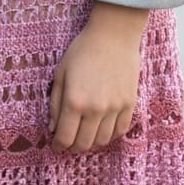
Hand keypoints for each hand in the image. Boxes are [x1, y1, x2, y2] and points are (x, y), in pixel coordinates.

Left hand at [47, 20, 141, 153]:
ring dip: (91, 143)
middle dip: (73, 148)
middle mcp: (96, 109)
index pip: (65, 137)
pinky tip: (102, 129)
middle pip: (84, 143)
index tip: (56, 146)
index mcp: (75, 101)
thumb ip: (55, 103)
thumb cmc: (82, 51)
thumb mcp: (61, 73)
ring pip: (103, 140)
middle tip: (69, 143)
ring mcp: (115, 108)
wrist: (113, 36)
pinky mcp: (130, 104)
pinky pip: (120, 131)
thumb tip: (53, 128)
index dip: (58, 146)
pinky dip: (110, 135)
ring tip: (85, 137)